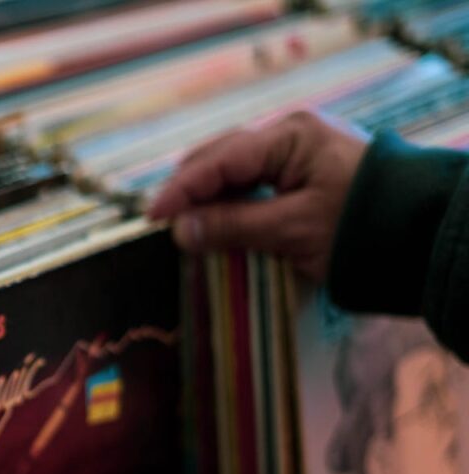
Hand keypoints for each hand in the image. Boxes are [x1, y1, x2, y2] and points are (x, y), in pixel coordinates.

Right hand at [147, 109, 369, 281]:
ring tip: (186, 226)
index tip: (153, 216)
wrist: (421, 236)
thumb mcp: (293, 229)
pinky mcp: (302, 175)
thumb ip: (233, 226)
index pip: (219, 160)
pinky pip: (253, 183)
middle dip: (190, 190)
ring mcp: (296, 154)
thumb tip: (180, 230)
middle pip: (221, 159)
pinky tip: (216, 223)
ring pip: (234, 171)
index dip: (182, 189)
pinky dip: (231, 203)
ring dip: (209, 198)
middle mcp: (289, 137)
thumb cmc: (360, 227)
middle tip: (165, 224)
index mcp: (288, 137)